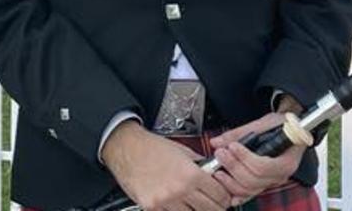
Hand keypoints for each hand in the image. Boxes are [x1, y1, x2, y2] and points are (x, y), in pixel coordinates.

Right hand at [103, 121, 230, 210]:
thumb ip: (199, 165)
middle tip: (214, 204)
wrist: (126, 148)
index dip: (225, 197)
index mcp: (190, 174)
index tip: (224, 198)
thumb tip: (213, 175)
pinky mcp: (152, 208)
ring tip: (194, 204)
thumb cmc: (151, 147)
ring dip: (196, 210)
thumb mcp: (182, 151)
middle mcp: (179, 190)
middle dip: (216, 207)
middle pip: (210, 210)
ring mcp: (165, 202)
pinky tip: (177, 205)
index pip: (220, 195)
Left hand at [210, 112, 306, 204]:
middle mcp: (280, 175)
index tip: (232, 146)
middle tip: (220, 153)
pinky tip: (225, 189)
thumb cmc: (281, 125)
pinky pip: (249, 193)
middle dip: (234, 167)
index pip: (263, 167)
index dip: (245, 158)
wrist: (290, 129)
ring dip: (230, 180)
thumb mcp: (264, 123)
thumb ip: (240, 133)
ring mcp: (271, 181)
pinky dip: (235, 192)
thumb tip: (216, 142)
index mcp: (286, 161)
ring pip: (249, 189)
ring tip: (218, 167)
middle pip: (254, 180)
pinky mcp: (263, 184)